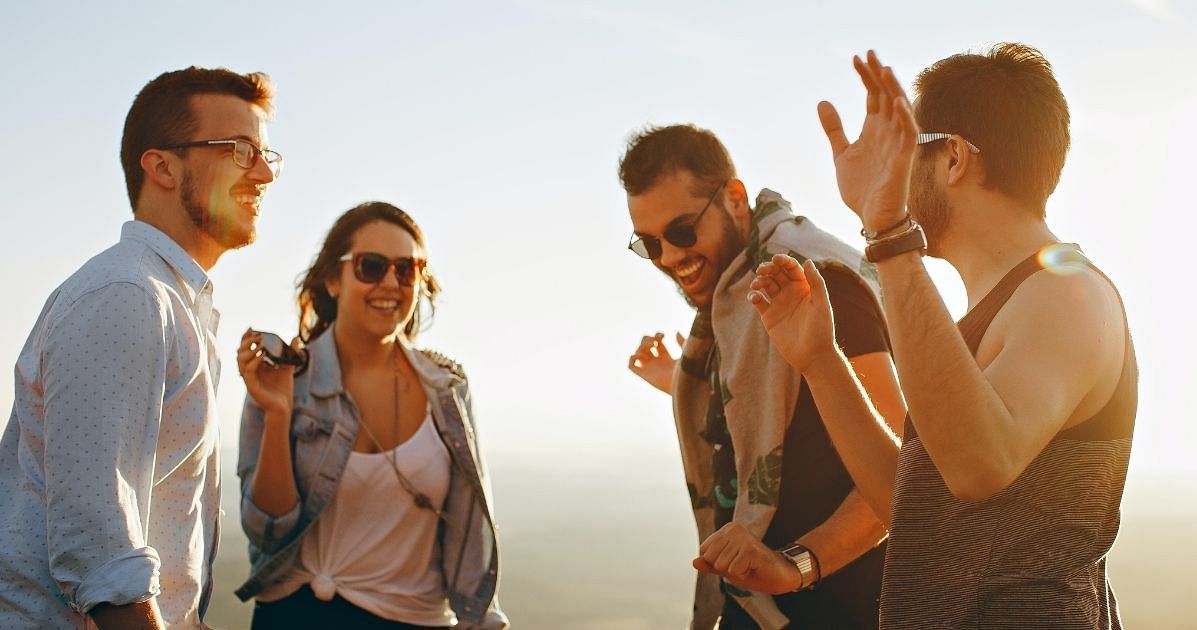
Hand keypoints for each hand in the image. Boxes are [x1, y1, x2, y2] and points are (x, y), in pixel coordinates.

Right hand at [237, 328, 295, 415]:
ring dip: (249, 351)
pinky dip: (253, 363)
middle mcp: (249, 371)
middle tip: (258, 336)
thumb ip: (291, 352)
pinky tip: (261, 356)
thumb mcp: (288, 366)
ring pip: (240, 361)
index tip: (252, 327)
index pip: (246, 348)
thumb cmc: (282, 388)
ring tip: (261, 344)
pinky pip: (247, 372)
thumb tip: (296, 338)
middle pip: (240, 352)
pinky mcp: (251, 386)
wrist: (283, 406)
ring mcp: (249, 379)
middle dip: (247, 342)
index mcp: (255, 365)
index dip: (246, 338)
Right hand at [627, 332, 683, 393]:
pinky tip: (643, 355)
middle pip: (645, 347)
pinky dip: (632, 357)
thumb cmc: (688, 372)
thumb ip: (682, 342)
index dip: (657, 336)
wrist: (684, 385)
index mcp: (666, 358)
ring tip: (651, 346)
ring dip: (641, 346)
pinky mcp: (644, 375)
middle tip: (655, 341)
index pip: (657, 343)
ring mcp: (649, 368)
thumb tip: (675, 332)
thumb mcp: (686, 353)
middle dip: (647, 339)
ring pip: (637, 353)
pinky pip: (631, 365)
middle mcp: (656, 363)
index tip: (663, 336)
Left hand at [692, 522, 801, 594]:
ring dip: (735, 572)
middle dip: (725, 569)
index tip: (734, 561)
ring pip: (721, 565)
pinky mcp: (751, 550)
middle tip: (742, 565)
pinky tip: (753, 569)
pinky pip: (733, 571)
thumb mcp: (727, 568)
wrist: (780, 575)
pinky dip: (743, 576)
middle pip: (710, 558)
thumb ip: (710, 565)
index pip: (704, 552)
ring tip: (748, 566)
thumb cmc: (753, 570)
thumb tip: (694, 562)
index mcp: (727, 530)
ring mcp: (743, 538)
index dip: (717, 564)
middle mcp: (734, 529)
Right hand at [748, 256, 837, 373]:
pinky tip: (754, 298)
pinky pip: (758, 301)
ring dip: (759, 280)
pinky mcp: (769, 316)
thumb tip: (808, 261)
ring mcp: (779, 304)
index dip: (783, 261)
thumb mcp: (822, 305)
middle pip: (776, 273)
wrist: (812, 356)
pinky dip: (753, 296)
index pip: (792, 268)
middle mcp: (790, 293)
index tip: (775, 259)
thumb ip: (816, 283)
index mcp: (804, 287)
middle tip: (761, 270)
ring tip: (756, 284)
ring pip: (765, 285)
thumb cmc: (821, 330)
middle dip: (768, 268)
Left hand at [818, 50, 918, 230]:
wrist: (873, 218)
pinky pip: (909, 135)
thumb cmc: (862, 188)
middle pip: (886, 96)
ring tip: (883, 69)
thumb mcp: (841, 154)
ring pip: (899, 110)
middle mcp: (888, 132)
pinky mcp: (904, 160)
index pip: (873, 95)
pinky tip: (897, 102)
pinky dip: (905, 118)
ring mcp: (898, 144)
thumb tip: (823, 101)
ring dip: (892, 89)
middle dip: (878, 75)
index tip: (855, 58)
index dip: (865, 77)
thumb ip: (834, 129)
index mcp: (874, 129)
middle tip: (868, 53)